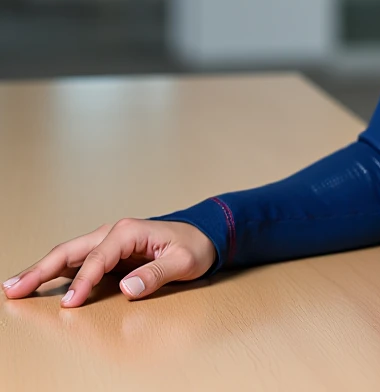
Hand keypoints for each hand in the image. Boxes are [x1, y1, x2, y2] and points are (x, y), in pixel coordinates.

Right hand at [2, 219, 216, 307]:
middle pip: (70, 251)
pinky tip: (38, 283)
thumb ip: (156, 274)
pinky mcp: (108, 253)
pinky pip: (76, 261)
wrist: (204, 235)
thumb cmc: (195, 246)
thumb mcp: (184, 261)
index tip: (70, 304)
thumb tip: (128, 289)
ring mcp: (108, 241)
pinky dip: (55, 272)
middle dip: (41, 269)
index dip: (83, 282)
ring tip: (15, 287)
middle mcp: (114, 232)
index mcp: (130, 231)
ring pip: (68, 255)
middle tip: (13, 289)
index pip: (98, 258)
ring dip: (41, 270)